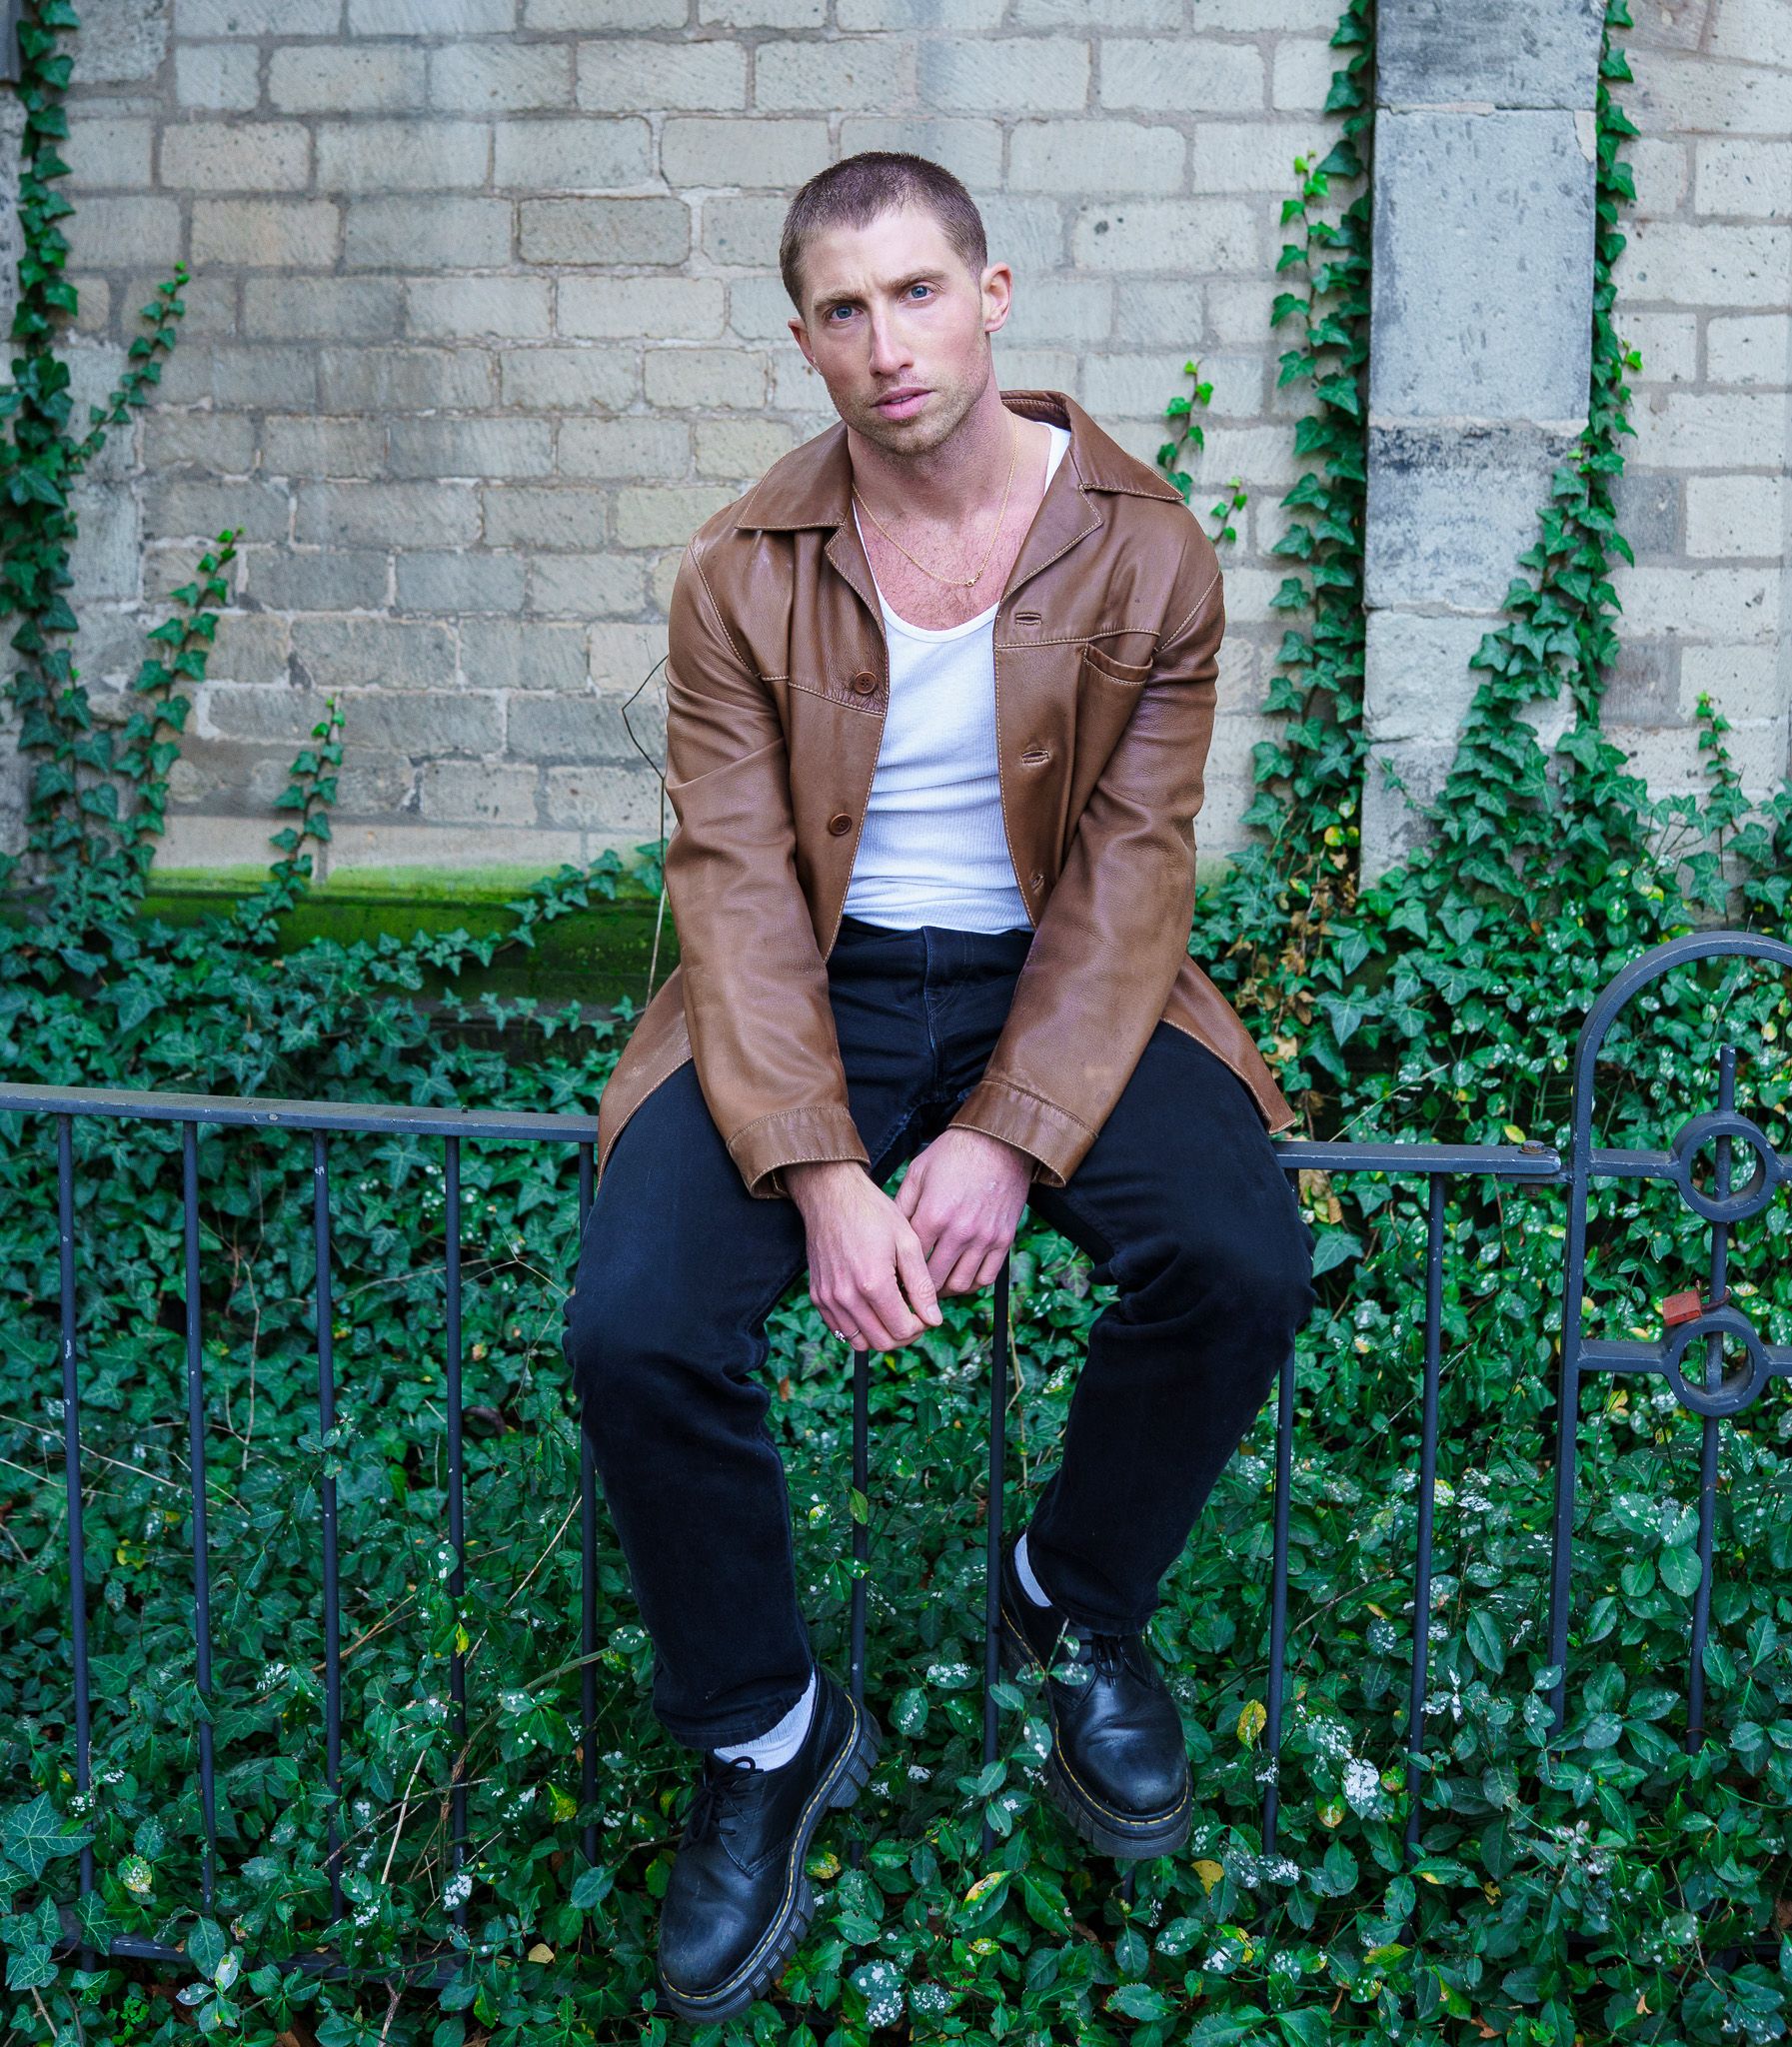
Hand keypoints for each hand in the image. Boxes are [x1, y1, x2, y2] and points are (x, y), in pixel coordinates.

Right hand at [782, 1160, 943, 1353]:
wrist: (831, 1195)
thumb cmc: (872, 1213)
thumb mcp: (907, 1242)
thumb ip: (922, 1285)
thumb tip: (934, 1319)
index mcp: (873, 1282)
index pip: (903, 1330)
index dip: (921, 1326)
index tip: (926, 1312)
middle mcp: (847, 1296)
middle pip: (882, 1342)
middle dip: (904, 1334)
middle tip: (914, 1315)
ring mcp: (829, 1298)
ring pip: (859, 1342)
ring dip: (881, 1334)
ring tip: (893, 1312)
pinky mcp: (818, 1295)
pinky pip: (840, 1329)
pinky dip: (859, 1328)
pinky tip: (871, 1308)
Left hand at [892, 1127, 1032, 1294]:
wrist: (998, 1142)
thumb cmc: (953, 1155)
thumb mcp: (918, 1174)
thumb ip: (902, 1206)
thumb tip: (888, 1236)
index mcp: (934, 1214)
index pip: (910, 1262)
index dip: (898, 1277)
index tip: (891, 1283)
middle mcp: (959, 1231)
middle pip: (934, 1280)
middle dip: (919, 1291)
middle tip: (909, 1292)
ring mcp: (984, 1237)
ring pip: (961, 1284)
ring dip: (944, 1291)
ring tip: (933, 1288)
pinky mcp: (1003, 1239)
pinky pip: (986, 1277)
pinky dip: (971, 1285)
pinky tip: (959, 1278)